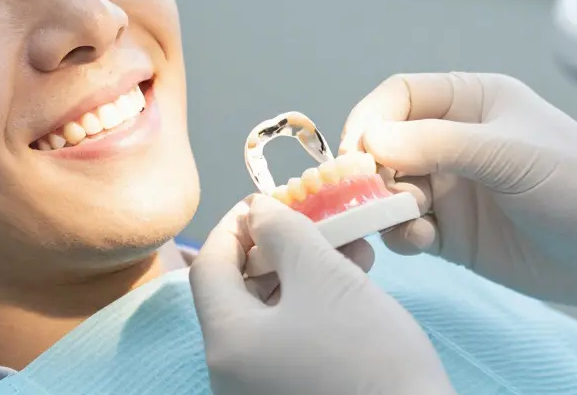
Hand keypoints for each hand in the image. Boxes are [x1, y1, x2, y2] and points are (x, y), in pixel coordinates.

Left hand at [189, 196, 454, 394]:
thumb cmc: (368, 357)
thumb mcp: (325, 278)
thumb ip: (284, 234)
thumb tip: (257, 212)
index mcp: (225, 344)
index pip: (209, 267)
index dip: (235, 225)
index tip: (265, 200)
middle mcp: (230, 375)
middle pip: (238, 293)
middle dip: (277, 249)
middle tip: (314, 220)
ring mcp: (259, 392)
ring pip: (269, 317)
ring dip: (302, 275)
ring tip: (348, 248)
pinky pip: (288, 343)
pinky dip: (312, 309)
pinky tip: (351, 286)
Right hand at [340, 72, 576, 340]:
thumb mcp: (510, 155)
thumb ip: (438, 144)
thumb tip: (370, 141)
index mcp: (472, 101)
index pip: (399, 95)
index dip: (370, 119)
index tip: (356, 153)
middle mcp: (454, 139)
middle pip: (384, 143)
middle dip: (370, 169)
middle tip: (371, 195)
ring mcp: (452, 186)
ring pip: (388, 188)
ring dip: (384, 205)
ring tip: (409, 222)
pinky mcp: (451, 231)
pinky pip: (404, 227)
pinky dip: (401, 234)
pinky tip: (423, 241)